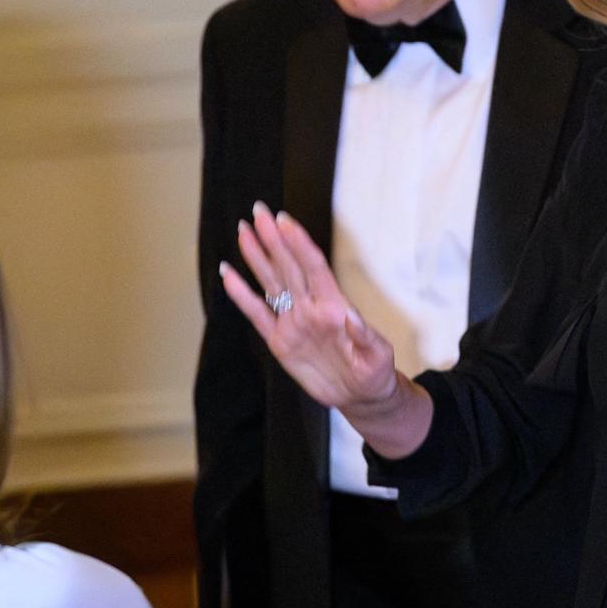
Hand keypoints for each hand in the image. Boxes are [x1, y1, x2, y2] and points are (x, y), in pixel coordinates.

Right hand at [220, 204, 400, 414]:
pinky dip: (242, 296)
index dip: (299, 244)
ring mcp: (293, 322)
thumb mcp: (377, 357)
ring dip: (257, 257)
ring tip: (243, 232)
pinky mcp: (280, 341)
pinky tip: (229, 276)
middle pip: (288, 266)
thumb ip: (365, 337)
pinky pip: (257, 314)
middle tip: (259, 212)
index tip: (285, 222)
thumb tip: (352, 317)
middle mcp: (310, 308)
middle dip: (274, 239)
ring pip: (271, 282)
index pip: (313, 267)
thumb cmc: (374, 373)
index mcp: (333, 307)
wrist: (360, 395)